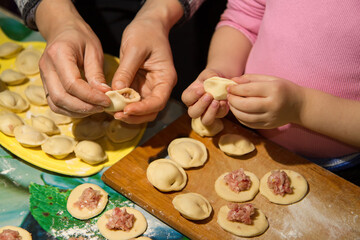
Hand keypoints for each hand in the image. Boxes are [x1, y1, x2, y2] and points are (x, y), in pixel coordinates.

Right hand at [36, 0, 110, 117]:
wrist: (62, 29)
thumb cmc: (80, 37)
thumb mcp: (94, 50)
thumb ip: (97, 73)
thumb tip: (104, 94)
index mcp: (58, 54)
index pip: (72, 83)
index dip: (91, 96)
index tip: (107, 101)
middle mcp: (46, 67)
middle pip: (61, 97)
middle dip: (84, 107)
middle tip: (103, 108)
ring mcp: (43, 77)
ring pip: (56, 104)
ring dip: (77, 111)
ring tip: (96, 109)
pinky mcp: (45, 85)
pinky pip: (55, 104)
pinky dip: (70, 110)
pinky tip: (86, 108)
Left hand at [110, 0, 182, 123]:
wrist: (148, 25)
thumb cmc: (145, 32)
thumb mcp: (135, 48)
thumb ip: (126, 70)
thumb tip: (117, 90)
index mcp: (166, 78)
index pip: (158, 101)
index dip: (143, 109)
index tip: (126, 110)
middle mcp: (160, 86)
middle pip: (151, 111)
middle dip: (135, 116)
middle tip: (115, 115)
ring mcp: (150, 88)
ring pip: (142, 110)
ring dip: (128, 114)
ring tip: (111, 111)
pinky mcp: (139, 86)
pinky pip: (133, 102)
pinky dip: (123, 105)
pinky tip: (111, 104)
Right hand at [181, 69, 228, 124]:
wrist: (221, 82)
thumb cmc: (211, 78)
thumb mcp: (208, 74)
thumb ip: (209, 75)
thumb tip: (214, 79)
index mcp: (189, 96)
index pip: (187, 99)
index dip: (193, 96)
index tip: (201, 89)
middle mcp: (195, 107)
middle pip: (193, 113)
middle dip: (201, 105)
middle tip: (209, 96)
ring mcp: (206, 113)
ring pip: (205, 120)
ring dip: (211, 112)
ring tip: (217, 102)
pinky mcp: (218, 114)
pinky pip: (219, 116)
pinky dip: (222, 109)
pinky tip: (224, 102)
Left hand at [227, 74, 303, 128]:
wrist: (300, 106)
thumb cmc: (284, 89)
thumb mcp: (270, 79)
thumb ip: (251, 79)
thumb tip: (233, 81)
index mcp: (274, 90)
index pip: (248, 90)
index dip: (235, 89)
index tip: (228, 87)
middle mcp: (272, 105)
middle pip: (245, 105)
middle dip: (232, 100)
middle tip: (228, 95)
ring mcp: (270, 118)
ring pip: (245, 117)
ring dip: (234, 110)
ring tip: (232, 103)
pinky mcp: (268, 126)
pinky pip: (249, 124)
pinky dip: (240, 117)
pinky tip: (238, 111)